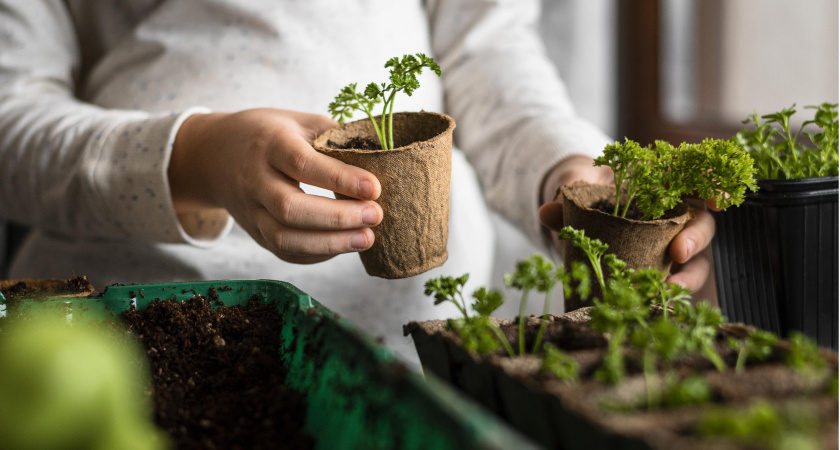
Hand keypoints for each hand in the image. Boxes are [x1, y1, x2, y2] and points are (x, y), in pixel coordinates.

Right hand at [168, 108, 382, 263]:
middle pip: (291, 207)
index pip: (302, 164)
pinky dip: (317, 254)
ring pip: (284, 238)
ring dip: (330, 244)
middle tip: (376, 215)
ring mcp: (250, 211)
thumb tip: (382, 154)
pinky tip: (344, 246)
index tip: (374, 188)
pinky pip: (284, 252)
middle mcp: (254, 180)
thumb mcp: (298, 121)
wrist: (212, 156)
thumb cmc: (268, 134)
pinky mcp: (254, 233)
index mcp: (268, 144)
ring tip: (368, 238)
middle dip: (338, 216)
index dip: (339, 179)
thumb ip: (334, 137)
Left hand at [537, 156, 717, 301]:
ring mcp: (673, 243)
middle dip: (696, 237)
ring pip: (697, 259)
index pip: (696, 178)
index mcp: (661, 183)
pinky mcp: (664, 270)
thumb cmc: (589, 196)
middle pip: (701, 222)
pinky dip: (672, 294)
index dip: (713, 184)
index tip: (720, 198)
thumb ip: (567, 200)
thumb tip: (546, 211)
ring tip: (669, 289)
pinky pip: (677, 282)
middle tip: (679, 253)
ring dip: (689, 275)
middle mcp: (676, 213)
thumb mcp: (576, 194)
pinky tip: (662, 305)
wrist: (579, 216)